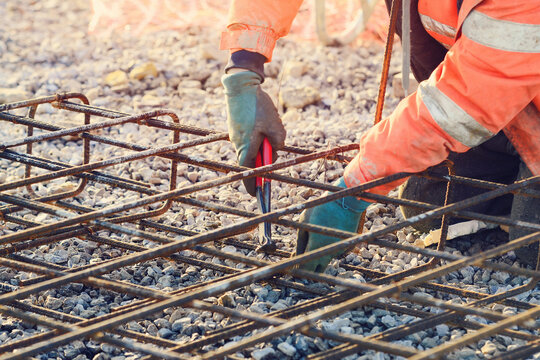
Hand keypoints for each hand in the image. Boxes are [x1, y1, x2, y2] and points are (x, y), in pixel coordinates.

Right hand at [222, 70, 285, 195]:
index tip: (257, 195)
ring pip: (251, 148)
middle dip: (264, 158)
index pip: (247, 172)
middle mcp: (237, 143)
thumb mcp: (276, 126)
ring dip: (262, 144)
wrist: (241, 85)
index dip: (252, 185)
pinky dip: (257, 136)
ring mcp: (235, 135)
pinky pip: (248, 138)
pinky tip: (263, 121)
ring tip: (269, 126)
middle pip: (251, 160)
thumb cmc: (259, 107)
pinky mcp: (236, 127)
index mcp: (246, 147)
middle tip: (273, 148)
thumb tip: (275, 149)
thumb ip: (278, 143)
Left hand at [296, 177, 369, 271]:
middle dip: (308, 268)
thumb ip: (300, 241)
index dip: (297, 269)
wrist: (346, 201)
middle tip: (301, 260)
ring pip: (325, 261)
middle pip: (317, 270)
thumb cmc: (321, 209)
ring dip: (317, 257)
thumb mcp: (304, 223)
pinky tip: (323, 237)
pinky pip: (333, 252)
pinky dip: (326, 249)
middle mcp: (329, 252)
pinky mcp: (345, 246)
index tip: (292, 265)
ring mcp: (339, 250)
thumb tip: (295, 255)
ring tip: (311, 242)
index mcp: (316, 247)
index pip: (305, 268)